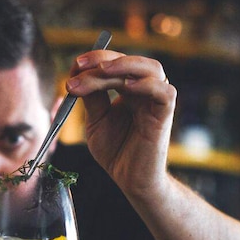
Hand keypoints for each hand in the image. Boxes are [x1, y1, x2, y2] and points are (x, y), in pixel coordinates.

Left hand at [66, 50, 176, 196]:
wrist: (129, 180)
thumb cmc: (115, 151)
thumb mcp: (96, 120)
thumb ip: (92, 97)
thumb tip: (77, 73)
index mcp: (129, 89)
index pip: (115, 63)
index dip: (95, 59)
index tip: (74, 66)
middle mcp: (145, 91)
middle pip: (130, 61)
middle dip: (103, 59)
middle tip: (80, 67)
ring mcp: (156, 101)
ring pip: (151, 68)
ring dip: (125, 65)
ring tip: (101, 71)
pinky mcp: (165, 115)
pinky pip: (164, 92)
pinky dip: (148, 85)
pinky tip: (128, 87)